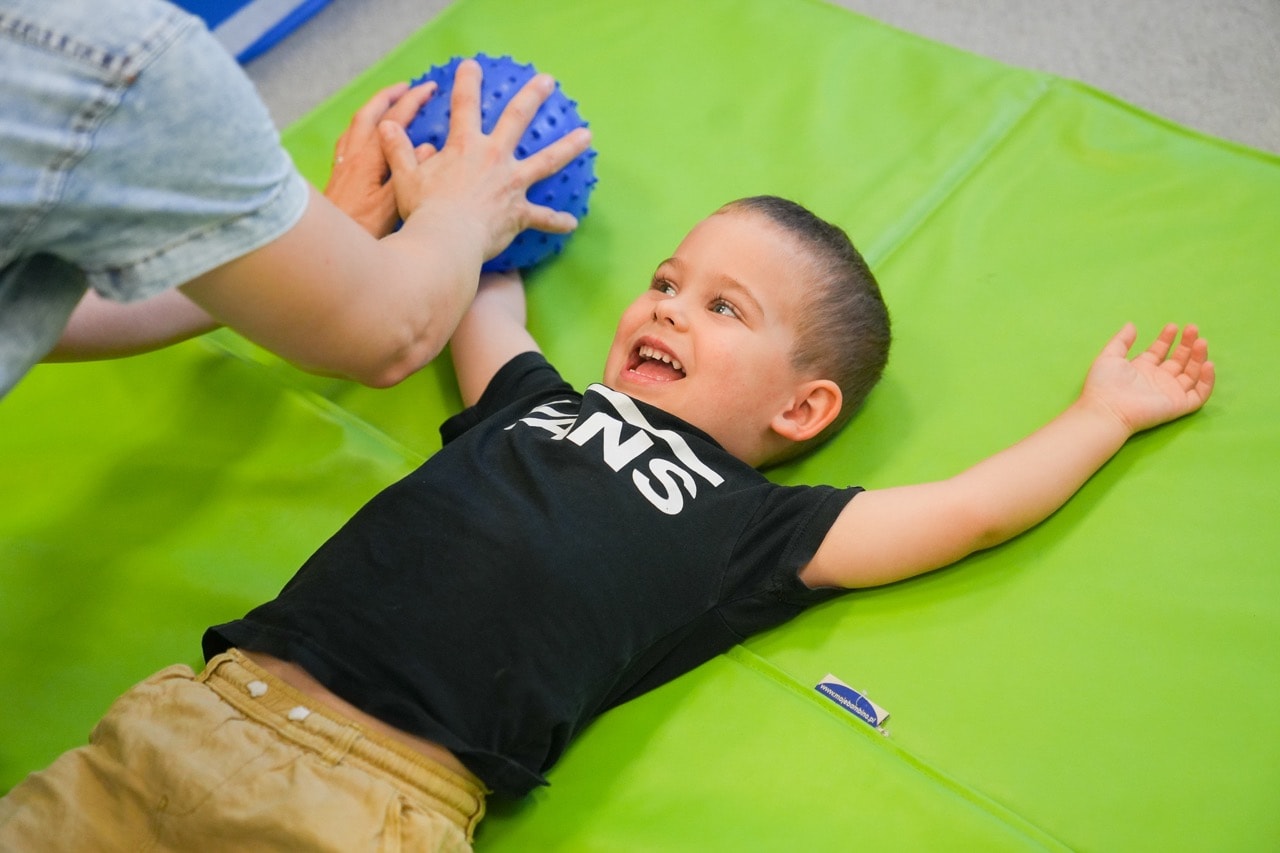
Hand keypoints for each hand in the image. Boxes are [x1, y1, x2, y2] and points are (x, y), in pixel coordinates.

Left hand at [324, 81, 436, 236]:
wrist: (327, 251)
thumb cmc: (361, 232)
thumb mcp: (391, 206)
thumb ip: (408, 174)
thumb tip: (427, 146)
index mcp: (368, 160)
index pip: (393, 121)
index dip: (411, 101)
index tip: (429, 88)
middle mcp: (352, 157)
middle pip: (368, 114)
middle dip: (388, 96)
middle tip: (407, 87)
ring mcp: (342, 166)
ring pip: (356, 126)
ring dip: (373, 110)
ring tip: (388, 105)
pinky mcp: (337, 178)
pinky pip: (348, 141)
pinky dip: (361, 130)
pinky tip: (366, 138)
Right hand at [378, 58, 592, 260]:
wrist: (446, 240)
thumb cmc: (424, 209)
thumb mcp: (406, 176)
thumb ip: (399, 150)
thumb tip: (386, 127)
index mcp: (465, 146)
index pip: (464, 105)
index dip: (467, 83)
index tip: (472, 65)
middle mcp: (494, 158)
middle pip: (518, 118)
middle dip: (533, 96)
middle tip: (549, 82)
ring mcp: (511, 184)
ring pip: (547, 160)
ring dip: (568, 146)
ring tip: (586, 136)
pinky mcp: (519, 212)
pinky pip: (543, 217)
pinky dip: (557, 222)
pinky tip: (571, 224)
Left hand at [1081, 323, 1215, 433]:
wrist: (1107, 409)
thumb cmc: (1104, 384)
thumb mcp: (1110, 356)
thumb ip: (1122, 340)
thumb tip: (1131, 325)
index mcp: (1142, 369)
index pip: (1160, 352)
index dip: (1167, 339)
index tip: (1172, 326)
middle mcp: (1157, 380)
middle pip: (1179, 360)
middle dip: (1187, 344)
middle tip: (1192, 328)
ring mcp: (1169, 393)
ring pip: (1192, 374)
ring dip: (1198, 357)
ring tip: (1200, 341)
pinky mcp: (1178, 405)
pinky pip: (1199, 394)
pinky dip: (1207, 380)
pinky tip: (1207, 364)